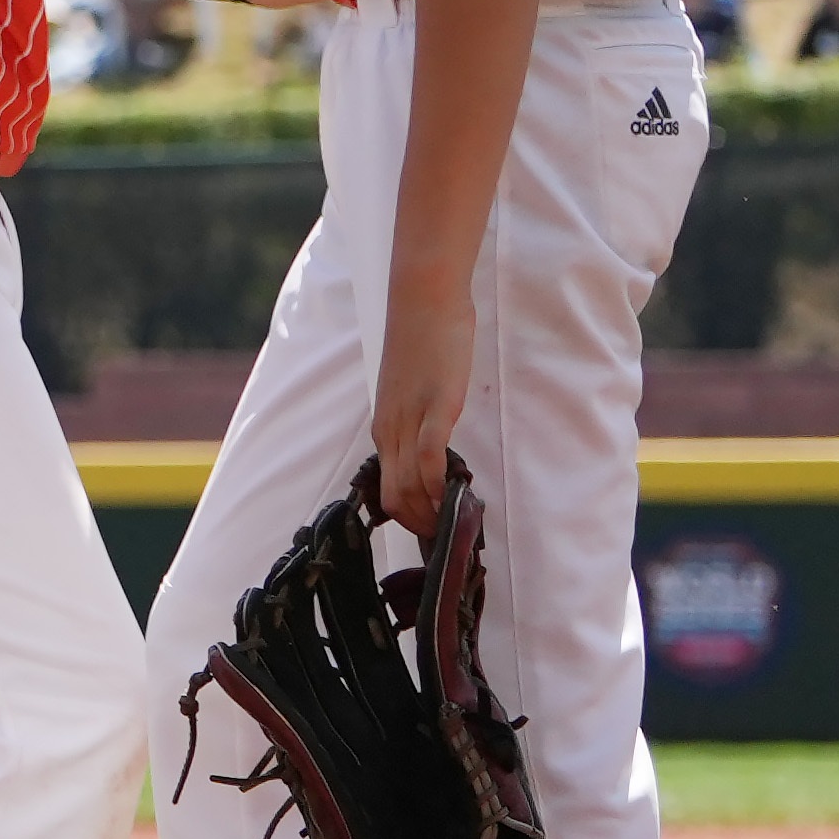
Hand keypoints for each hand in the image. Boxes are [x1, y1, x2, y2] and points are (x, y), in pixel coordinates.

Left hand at [369, 309, 466, 547]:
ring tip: (454, 527)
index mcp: (385, 427)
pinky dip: (438, 484)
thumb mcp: (414, 390)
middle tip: (447, 538)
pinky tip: (453, 497)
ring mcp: (409, 419)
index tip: (434, 528)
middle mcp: (389, 429)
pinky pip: (428, 456)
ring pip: (409, 484)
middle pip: (395, 495)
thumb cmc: (423, 341)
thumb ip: (419, 418)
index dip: (409, 516)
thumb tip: (433, 444)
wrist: (422, 300)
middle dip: (421, 524)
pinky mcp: (434, 407)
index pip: (387, 489)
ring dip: (432, 512)